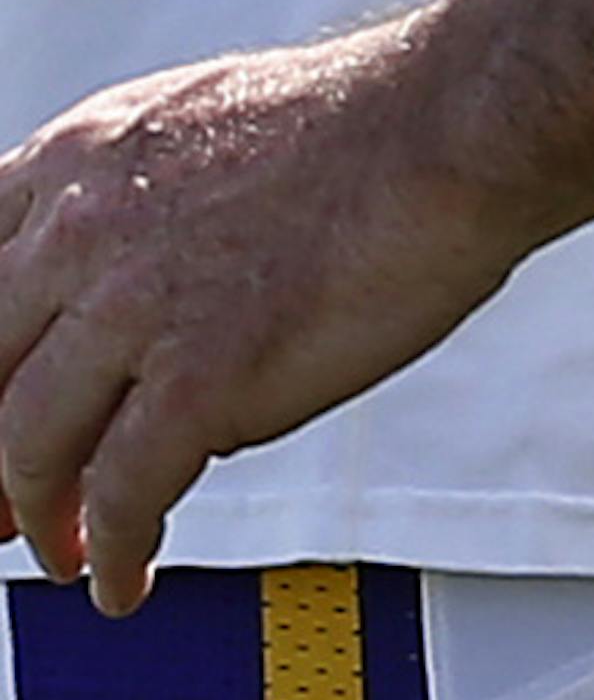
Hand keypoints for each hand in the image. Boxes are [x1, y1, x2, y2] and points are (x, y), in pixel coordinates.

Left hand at [0, 20, 515, 610]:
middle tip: (2, 506)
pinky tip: (123, 577)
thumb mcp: (186, 122)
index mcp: (74, 160)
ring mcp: (135, 304)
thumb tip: (107, 282)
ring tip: (64, 554)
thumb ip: (125, 196)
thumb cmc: (353, 128)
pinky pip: (122, 498)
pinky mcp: (201, 377)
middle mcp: (82, 228)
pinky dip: (112, 556)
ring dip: (39, 521)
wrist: (443, 130)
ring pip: (28, 446)